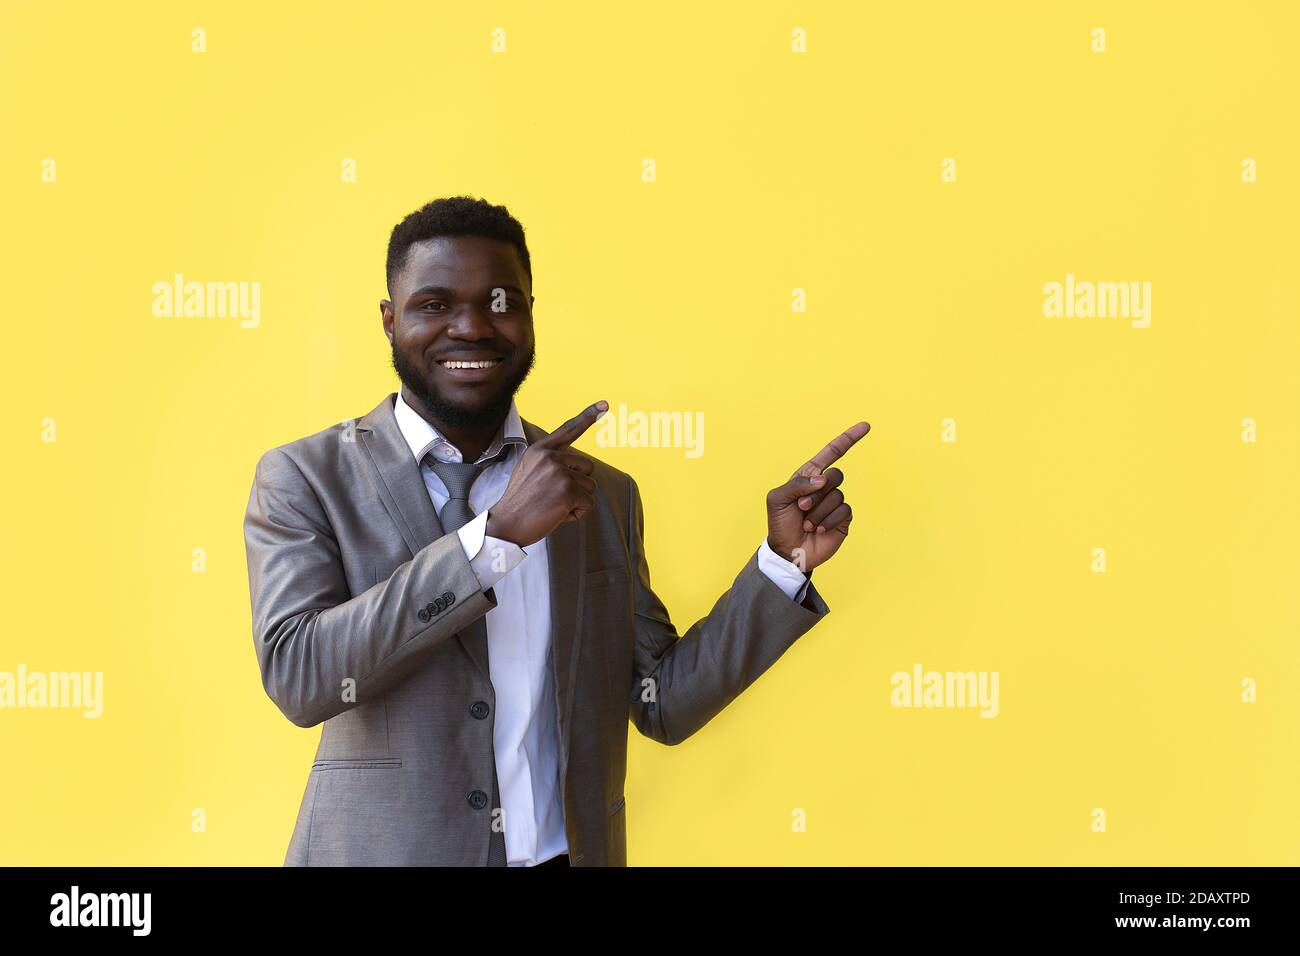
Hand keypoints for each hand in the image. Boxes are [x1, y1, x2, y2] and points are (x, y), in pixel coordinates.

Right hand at [485, 400, 605, 546]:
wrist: (506, 524)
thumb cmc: (519, 503)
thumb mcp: (529, 471)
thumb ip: (549, 463)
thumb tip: (575, 468)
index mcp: (540, 450)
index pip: (568, 430)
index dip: (588, 416)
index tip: (605, 404)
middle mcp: (550, 457)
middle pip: (587, 468)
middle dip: (578, 485)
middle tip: (554, 497)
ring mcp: (559, 473)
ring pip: (590, 487)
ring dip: (577, 501)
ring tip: (552, 506)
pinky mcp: (568, 491)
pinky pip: (589, 503)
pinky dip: (578, 513)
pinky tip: (557, 515)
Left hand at [766, 421, 870, 572]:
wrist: (787, 552)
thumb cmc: (780, 523)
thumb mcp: (777, 499)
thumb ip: (796, 485)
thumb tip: (822, 479)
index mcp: (808, 476)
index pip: (831, 453)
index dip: (848, 439)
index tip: (865, 426)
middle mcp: (824, 487)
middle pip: (836, 475)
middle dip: (817, 493)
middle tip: (801, 508)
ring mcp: (834, 503)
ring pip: (838, 495)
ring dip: (819, 512)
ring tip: (807, 524)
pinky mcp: (842, 519)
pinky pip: (844, 510)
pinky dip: (828, 520)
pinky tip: (818, 530)